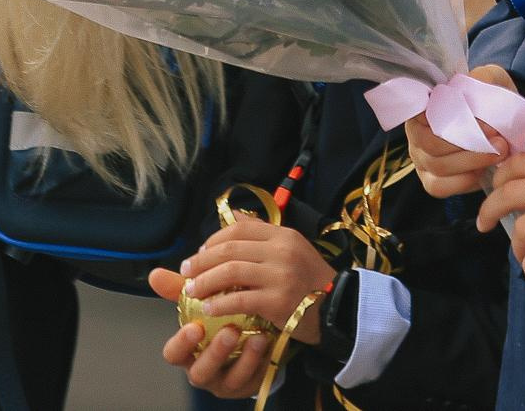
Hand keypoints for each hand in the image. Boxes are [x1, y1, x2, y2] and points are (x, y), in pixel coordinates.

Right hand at [153, 292, 272, 400]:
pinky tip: (267, 339)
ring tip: (255, 336)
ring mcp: (228, 378)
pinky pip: (255, 375)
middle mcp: (205, 368)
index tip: (194, 326)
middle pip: (200, 372)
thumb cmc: (219, 322)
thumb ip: (183, 291)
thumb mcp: (203, 306)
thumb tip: (156, 273)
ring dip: (243, 357)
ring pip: (229, 378)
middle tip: (229, 331)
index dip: (181, 343)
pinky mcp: (251, 381)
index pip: (174, 353)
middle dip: (214, 353)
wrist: (253, 341)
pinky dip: (261, 358)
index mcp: (190, 351)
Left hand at [162, 215, 337, 344]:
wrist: (338, 307)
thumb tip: (233, 215)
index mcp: (283, 235)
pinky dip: (218, 304)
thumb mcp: (290, 249)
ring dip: (204, 282)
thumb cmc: (309, 280)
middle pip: (229, 249)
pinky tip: (209, 309)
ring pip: (230, 272)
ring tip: (192, 292)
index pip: (239, 227)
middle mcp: (282, 250)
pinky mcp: (278, 300)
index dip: (212, 240)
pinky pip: (238, 299)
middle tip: (186, 274)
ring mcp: (281, 275)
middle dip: (201, 262)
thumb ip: (260, 234)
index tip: (199, 253)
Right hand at [406, 63, 514, 196]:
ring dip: (472, 161)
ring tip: (500, 151)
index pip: (421, 112)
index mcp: (423, 107)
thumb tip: (476, 83)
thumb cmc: (489, 98)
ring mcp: (422, 160)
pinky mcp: (433, 181)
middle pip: (431, 144)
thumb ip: (483, 77)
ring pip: (438, 166)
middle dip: (468, 143)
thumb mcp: (490, 79)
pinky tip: (484, 170)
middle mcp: (416, 134)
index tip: (479, 116)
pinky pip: (440, 187)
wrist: (502, 121)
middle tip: (499, 139)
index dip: (450, 117)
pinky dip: (464, 181)